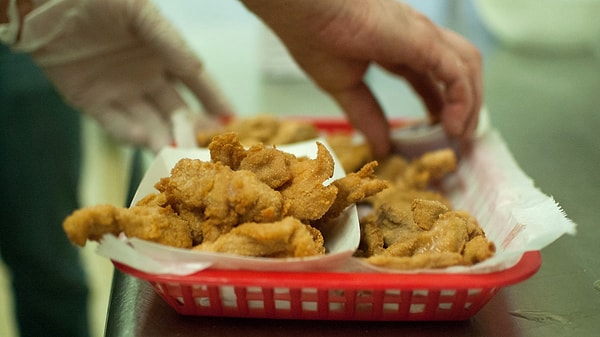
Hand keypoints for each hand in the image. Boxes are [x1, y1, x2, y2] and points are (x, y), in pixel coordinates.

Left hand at [13, 0, 233, 150]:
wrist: (47, 0)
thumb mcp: (142, 15)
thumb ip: (171, 43)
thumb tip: (199, 70)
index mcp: (162, 54)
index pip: (195, 82)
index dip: (214, 100)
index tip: (233, 122)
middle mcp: (145, 77)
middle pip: (174, 111)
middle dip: (190, 130)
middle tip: (202, 150)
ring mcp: (119, 91)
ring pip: (148, 122)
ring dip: (161, 139)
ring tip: (173, 153)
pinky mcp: (90, 100)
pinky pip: (114, 123)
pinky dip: (128, 133)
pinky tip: (143, 139)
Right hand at [243, 0, 481, 157]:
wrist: (306, 15)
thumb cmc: (315, 38)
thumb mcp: (344, 88)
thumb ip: (365, 115)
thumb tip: (379, 146)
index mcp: (396, 44)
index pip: (431, 75)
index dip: (440, 102)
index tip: (441, 129)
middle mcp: (416, 37)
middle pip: (458, 68)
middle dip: (465, 102)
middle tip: (460, 136)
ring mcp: (423, 37)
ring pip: (467, 67)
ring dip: (471, 102)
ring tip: (461, 134)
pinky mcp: (424, 42)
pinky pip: (457, 74)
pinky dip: (462, 101)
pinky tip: (454, 125)